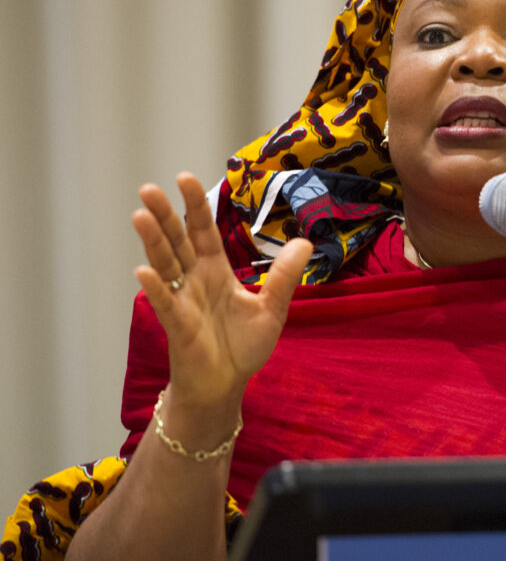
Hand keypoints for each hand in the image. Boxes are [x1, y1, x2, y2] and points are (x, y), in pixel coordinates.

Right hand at [132, 173, 312, 407]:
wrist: (227, 384)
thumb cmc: (243, 346)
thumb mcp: (273, 307)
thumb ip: (285, 275)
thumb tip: (307, 242)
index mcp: (215, 271)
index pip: (203, 231)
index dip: (195, 206)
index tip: (185, 178)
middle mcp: (195, 280)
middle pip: (177, 241)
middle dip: (165, 215)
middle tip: (149, 188)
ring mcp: (183, 301)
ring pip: (165, 264)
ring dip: (153, 241)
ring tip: (141, 215)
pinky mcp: (178, 326)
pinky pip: (165, 303)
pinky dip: (155, 287)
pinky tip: (144, 271)